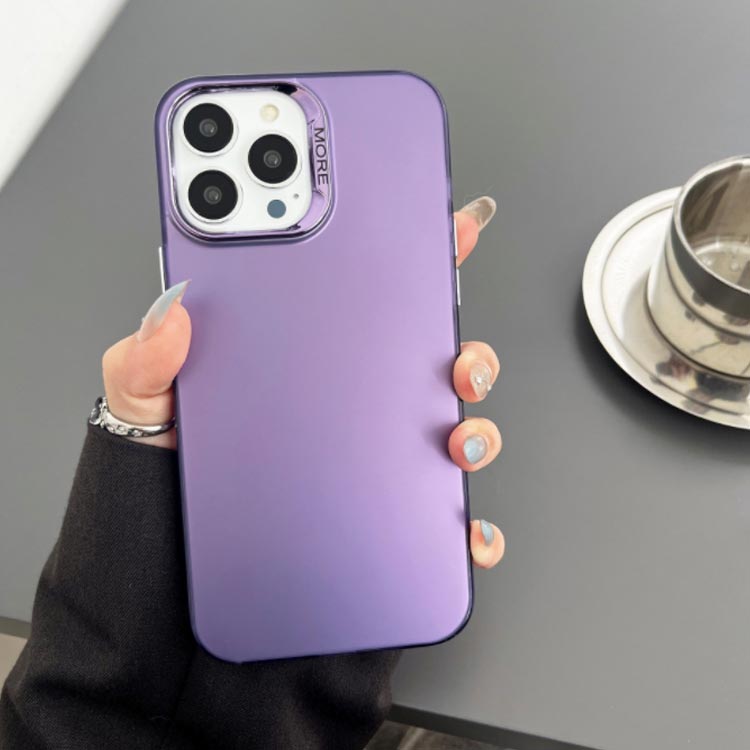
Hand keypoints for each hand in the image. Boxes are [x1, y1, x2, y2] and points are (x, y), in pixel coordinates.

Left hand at [101, 195, 503, 569]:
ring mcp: (369, 454)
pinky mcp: (376, 510)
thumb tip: (173, 315)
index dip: (422, 257)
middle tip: (458, 360)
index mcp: (306, 352)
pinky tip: (462, 531)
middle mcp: (349, 398)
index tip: (457, 230)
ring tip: (456, 439)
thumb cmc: (164, 460)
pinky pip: (435, 517)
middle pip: (432, 365)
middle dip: (469, 354)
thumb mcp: (145, 395)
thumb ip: (146, 355)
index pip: (373, 296)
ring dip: (476, 432)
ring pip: (449, 432)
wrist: (166, 541)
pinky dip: (464, 527)